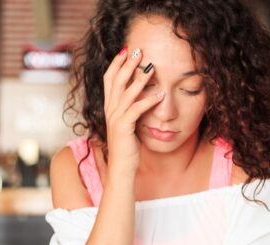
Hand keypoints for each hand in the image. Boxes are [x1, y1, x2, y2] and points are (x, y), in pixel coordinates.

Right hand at [103, 46, 164, 172]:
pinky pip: (136, 110)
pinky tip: (160, 94)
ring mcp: (115, 118)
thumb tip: (142, 95)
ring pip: (126, 93)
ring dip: (139, 79)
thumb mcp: (128, 123)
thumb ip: (131, 109)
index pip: (109, 79)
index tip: (126, 50)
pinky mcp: (123, 128)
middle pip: (116, 81)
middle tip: (138, 50)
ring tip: (151, 68)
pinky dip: (149, 100)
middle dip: (127, 64)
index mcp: (109, 106)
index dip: (116, 64)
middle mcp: (109, 110)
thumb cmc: (127, 146)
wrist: (121, 168)